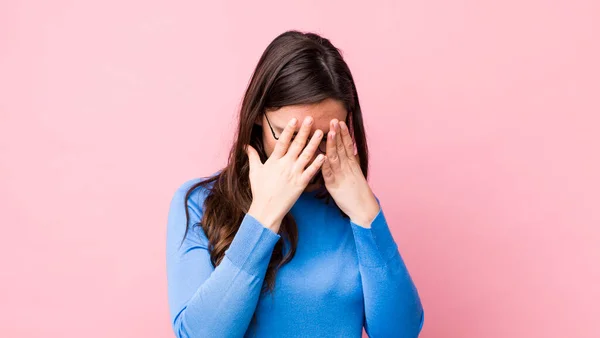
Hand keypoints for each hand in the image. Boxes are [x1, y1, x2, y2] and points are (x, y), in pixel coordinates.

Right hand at [245, 116, 325, 232]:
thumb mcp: (254, 172)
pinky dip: (318, 164)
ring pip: (306, 155)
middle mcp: (285, 165)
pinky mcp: (301, 184)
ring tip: (320, 132)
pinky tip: (324, 155)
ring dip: (314, 143)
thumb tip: (245, 145)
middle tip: (311, 119)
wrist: (267, 209)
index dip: (289, 130)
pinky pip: (311, 172)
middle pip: (296, 145)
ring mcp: (294, 174)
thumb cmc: (260, 191)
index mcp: (274, 161)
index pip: (282, 141)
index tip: (294, 119)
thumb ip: (252, 156)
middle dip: (304, 131)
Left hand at [321, 119, 379, 227]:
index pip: (347, 145)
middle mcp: (347, 168)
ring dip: (332, 144)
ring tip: (330, 132)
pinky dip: (325, 165)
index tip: (340, 122)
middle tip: (334, 120)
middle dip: (337, 133)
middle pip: (341, 148)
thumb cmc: (358, 192)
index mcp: (351, 164)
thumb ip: (352, 162)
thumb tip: (350, 150)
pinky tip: (322, 157)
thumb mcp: (356, 174)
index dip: (343, 133)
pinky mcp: (334, 186)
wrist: (364, 209)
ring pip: (335, 157)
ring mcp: (341, 176)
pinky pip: (329, 174)